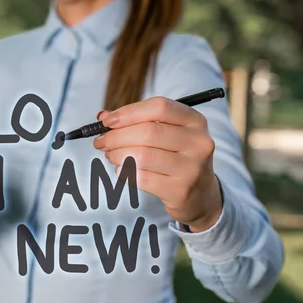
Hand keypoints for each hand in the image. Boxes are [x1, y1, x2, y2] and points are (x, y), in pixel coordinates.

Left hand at [93, 97, 222, 231]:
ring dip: (117, 154)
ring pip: (142, 156)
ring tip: (111, 156)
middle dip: (116, 136)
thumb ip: (137, 121)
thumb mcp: (167, 134)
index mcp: (195, 121)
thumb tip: (103, 116)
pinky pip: (141, 178)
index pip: (159, 107)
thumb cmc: (177, 158)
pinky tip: (122, 170)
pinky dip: (124, 172)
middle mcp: (198, 143)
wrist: (201, 195)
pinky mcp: (179, 190)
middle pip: (148, 132)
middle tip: (101, 142)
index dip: (129, 112)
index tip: (107, 121)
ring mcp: (191, 168)